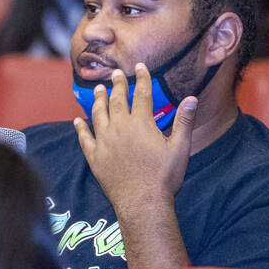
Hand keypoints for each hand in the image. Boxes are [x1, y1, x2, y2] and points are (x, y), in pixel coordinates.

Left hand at [73, 63, 197, 211]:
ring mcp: (104, 142)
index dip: (142, 78)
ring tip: (99, 90)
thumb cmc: (164, 176)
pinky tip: (77, 121)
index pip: (142, 94)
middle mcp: (120, 128)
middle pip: (117, 100)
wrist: (142, 201)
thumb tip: (191, 98)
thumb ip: (184, 121)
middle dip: (118, 84)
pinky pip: (84, 139)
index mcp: (141, 123)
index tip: (140, 67)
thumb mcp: (180, 147)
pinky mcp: (94, 157)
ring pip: (98, 114)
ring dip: (98, 100)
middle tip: (116, 73)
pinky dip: (80, 128)